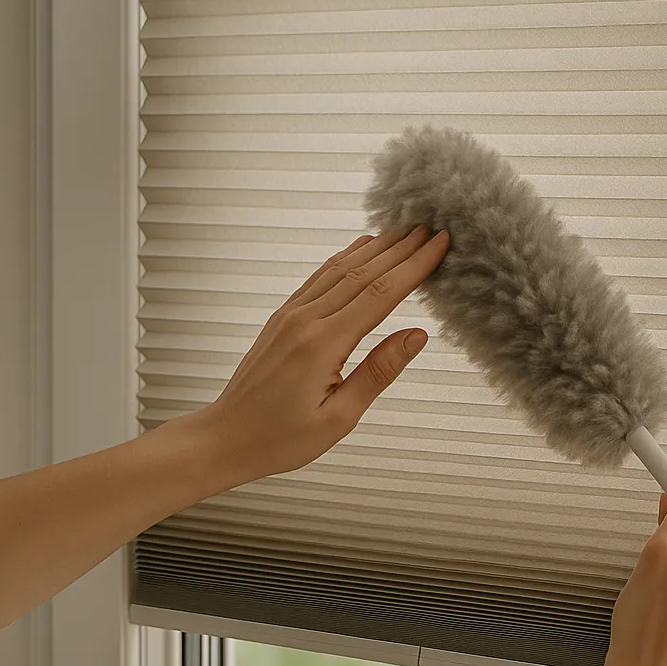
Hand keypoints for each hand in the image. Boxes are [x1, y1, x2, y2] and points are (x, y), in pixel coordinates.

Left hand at [192, 227, 449, 484]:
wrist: (225, 438)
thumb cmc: (282, 438)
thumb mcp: (339, 417)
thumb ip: (379, 372)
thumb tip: (418, 334)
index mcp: (322, 344)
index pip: (380, 294)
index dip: (414, 267)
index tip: (441, 245)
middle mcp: (305, 320)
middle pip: (363, 273)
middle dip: (401, 248)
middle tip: (433, 227)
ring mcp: (290, 315)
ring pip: (340, 269)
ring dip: (376, 247)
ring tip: (406, 229)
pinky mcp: (282, 318)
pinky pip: (320, 277)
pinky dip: (346, 258)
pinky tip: (362, 247)